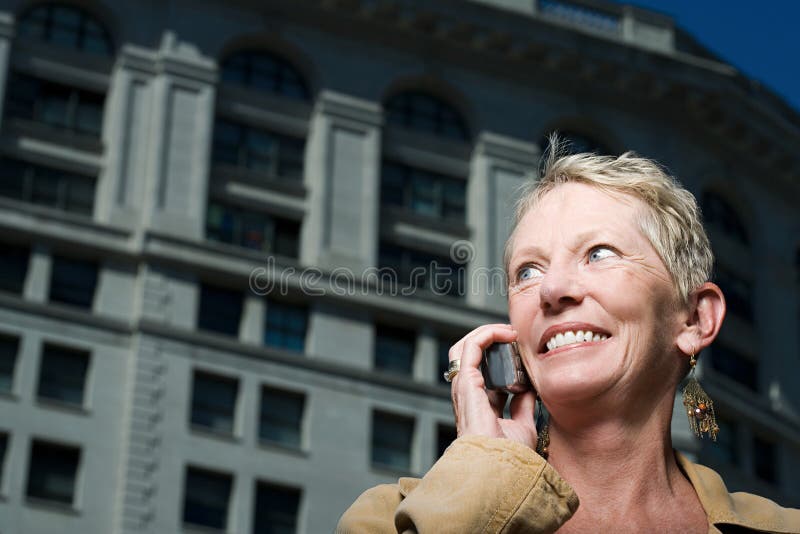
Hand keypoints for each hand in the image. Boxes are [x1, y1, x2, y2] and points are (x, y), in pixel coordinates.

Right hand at [449, 324, 538, 448]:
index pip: (483, 371)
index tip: (519, 350)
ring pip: (465, 347)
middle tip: (513, 336)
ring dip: (487, 333)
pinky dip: (487, 334)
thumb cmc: (509, 457)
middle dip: (490, 340)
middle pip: (470, 355)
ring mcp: (464, 387)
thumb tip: (529, 388)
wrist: (501, 467)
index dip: (499, 357)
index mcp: (478, 405)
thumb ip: (524, 406)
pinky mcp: (466, 381)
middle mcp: (467, 394)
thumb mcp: (523, 426)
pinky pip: (471, 346)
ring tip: (509, 331)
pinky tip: (507, 334)